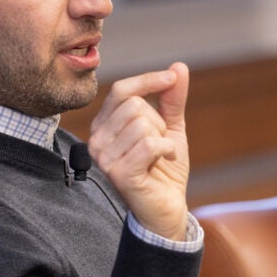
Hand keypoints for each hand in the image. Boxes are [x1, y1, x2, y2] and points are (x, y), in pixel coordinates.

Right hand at [88, 62, 189, 239]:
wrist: (167, 209)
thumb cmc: (164, 169)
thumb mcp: (171, 128)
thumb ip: (172, 98)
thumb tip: (178, 67)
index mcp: (105, 125)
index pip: (121, 90)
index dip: (148, 80)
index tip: (171, 78)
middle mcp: (98, 140)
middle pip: (134, 106)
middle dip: (159, 123)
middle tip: (160, 145)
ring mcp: (105, 158)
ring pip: (143, 125)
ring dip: (163, 139)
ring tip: (160, 157)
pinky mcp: (119, 174)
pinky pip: (150, 144)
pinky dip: (167, 149)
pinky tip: (165, 161)